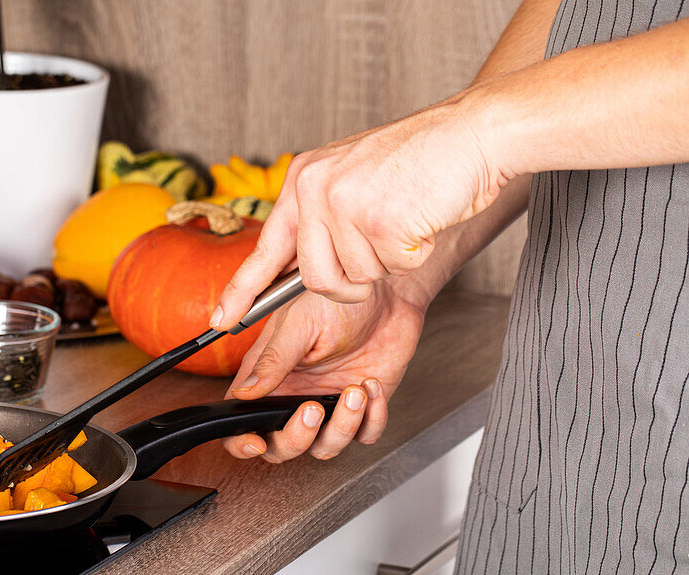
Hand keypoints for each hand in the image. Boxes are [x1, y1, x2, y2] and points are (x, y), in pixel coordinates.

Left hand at [211, 97, 503, 322]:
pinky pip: (392, 269)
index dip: (242, 289)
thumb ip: (323, 217)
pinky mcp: (379, 220)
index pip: (266, 247)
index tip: (222, 320)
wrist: (475, 131)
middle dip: (351, 281)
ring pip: (356, 277)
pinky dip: (414, 254)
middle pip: (316, 277)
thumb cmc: (422, 160)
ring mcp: (345, 204)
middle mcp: (315, 189)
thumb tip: (298, 272)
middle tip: (381, 247)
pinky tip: (422, 219)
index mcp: (304, 178)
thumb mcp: (353, 179)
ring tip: (404, 220)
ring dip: (387, 263)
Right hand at [222, 279, 425, 462]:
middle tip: (313, 409)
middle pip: (282, 446)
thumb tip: (245, 391)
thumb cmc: (338, 298)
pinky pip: (365, 434)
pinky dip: (371, 419)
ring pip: (325, 447)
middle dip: (297, 438)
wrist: (388, 291)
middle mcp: (296, 395)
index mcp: (269, 376)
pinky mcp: (363, 405)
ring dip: (341, 426)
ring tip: (354, 391)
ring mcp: (329, 403)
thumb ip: (272, 360)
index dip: (241, 441)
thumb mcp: (299, 323)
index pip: (241, 422)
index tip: (257, 442)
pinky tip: (371, 386)